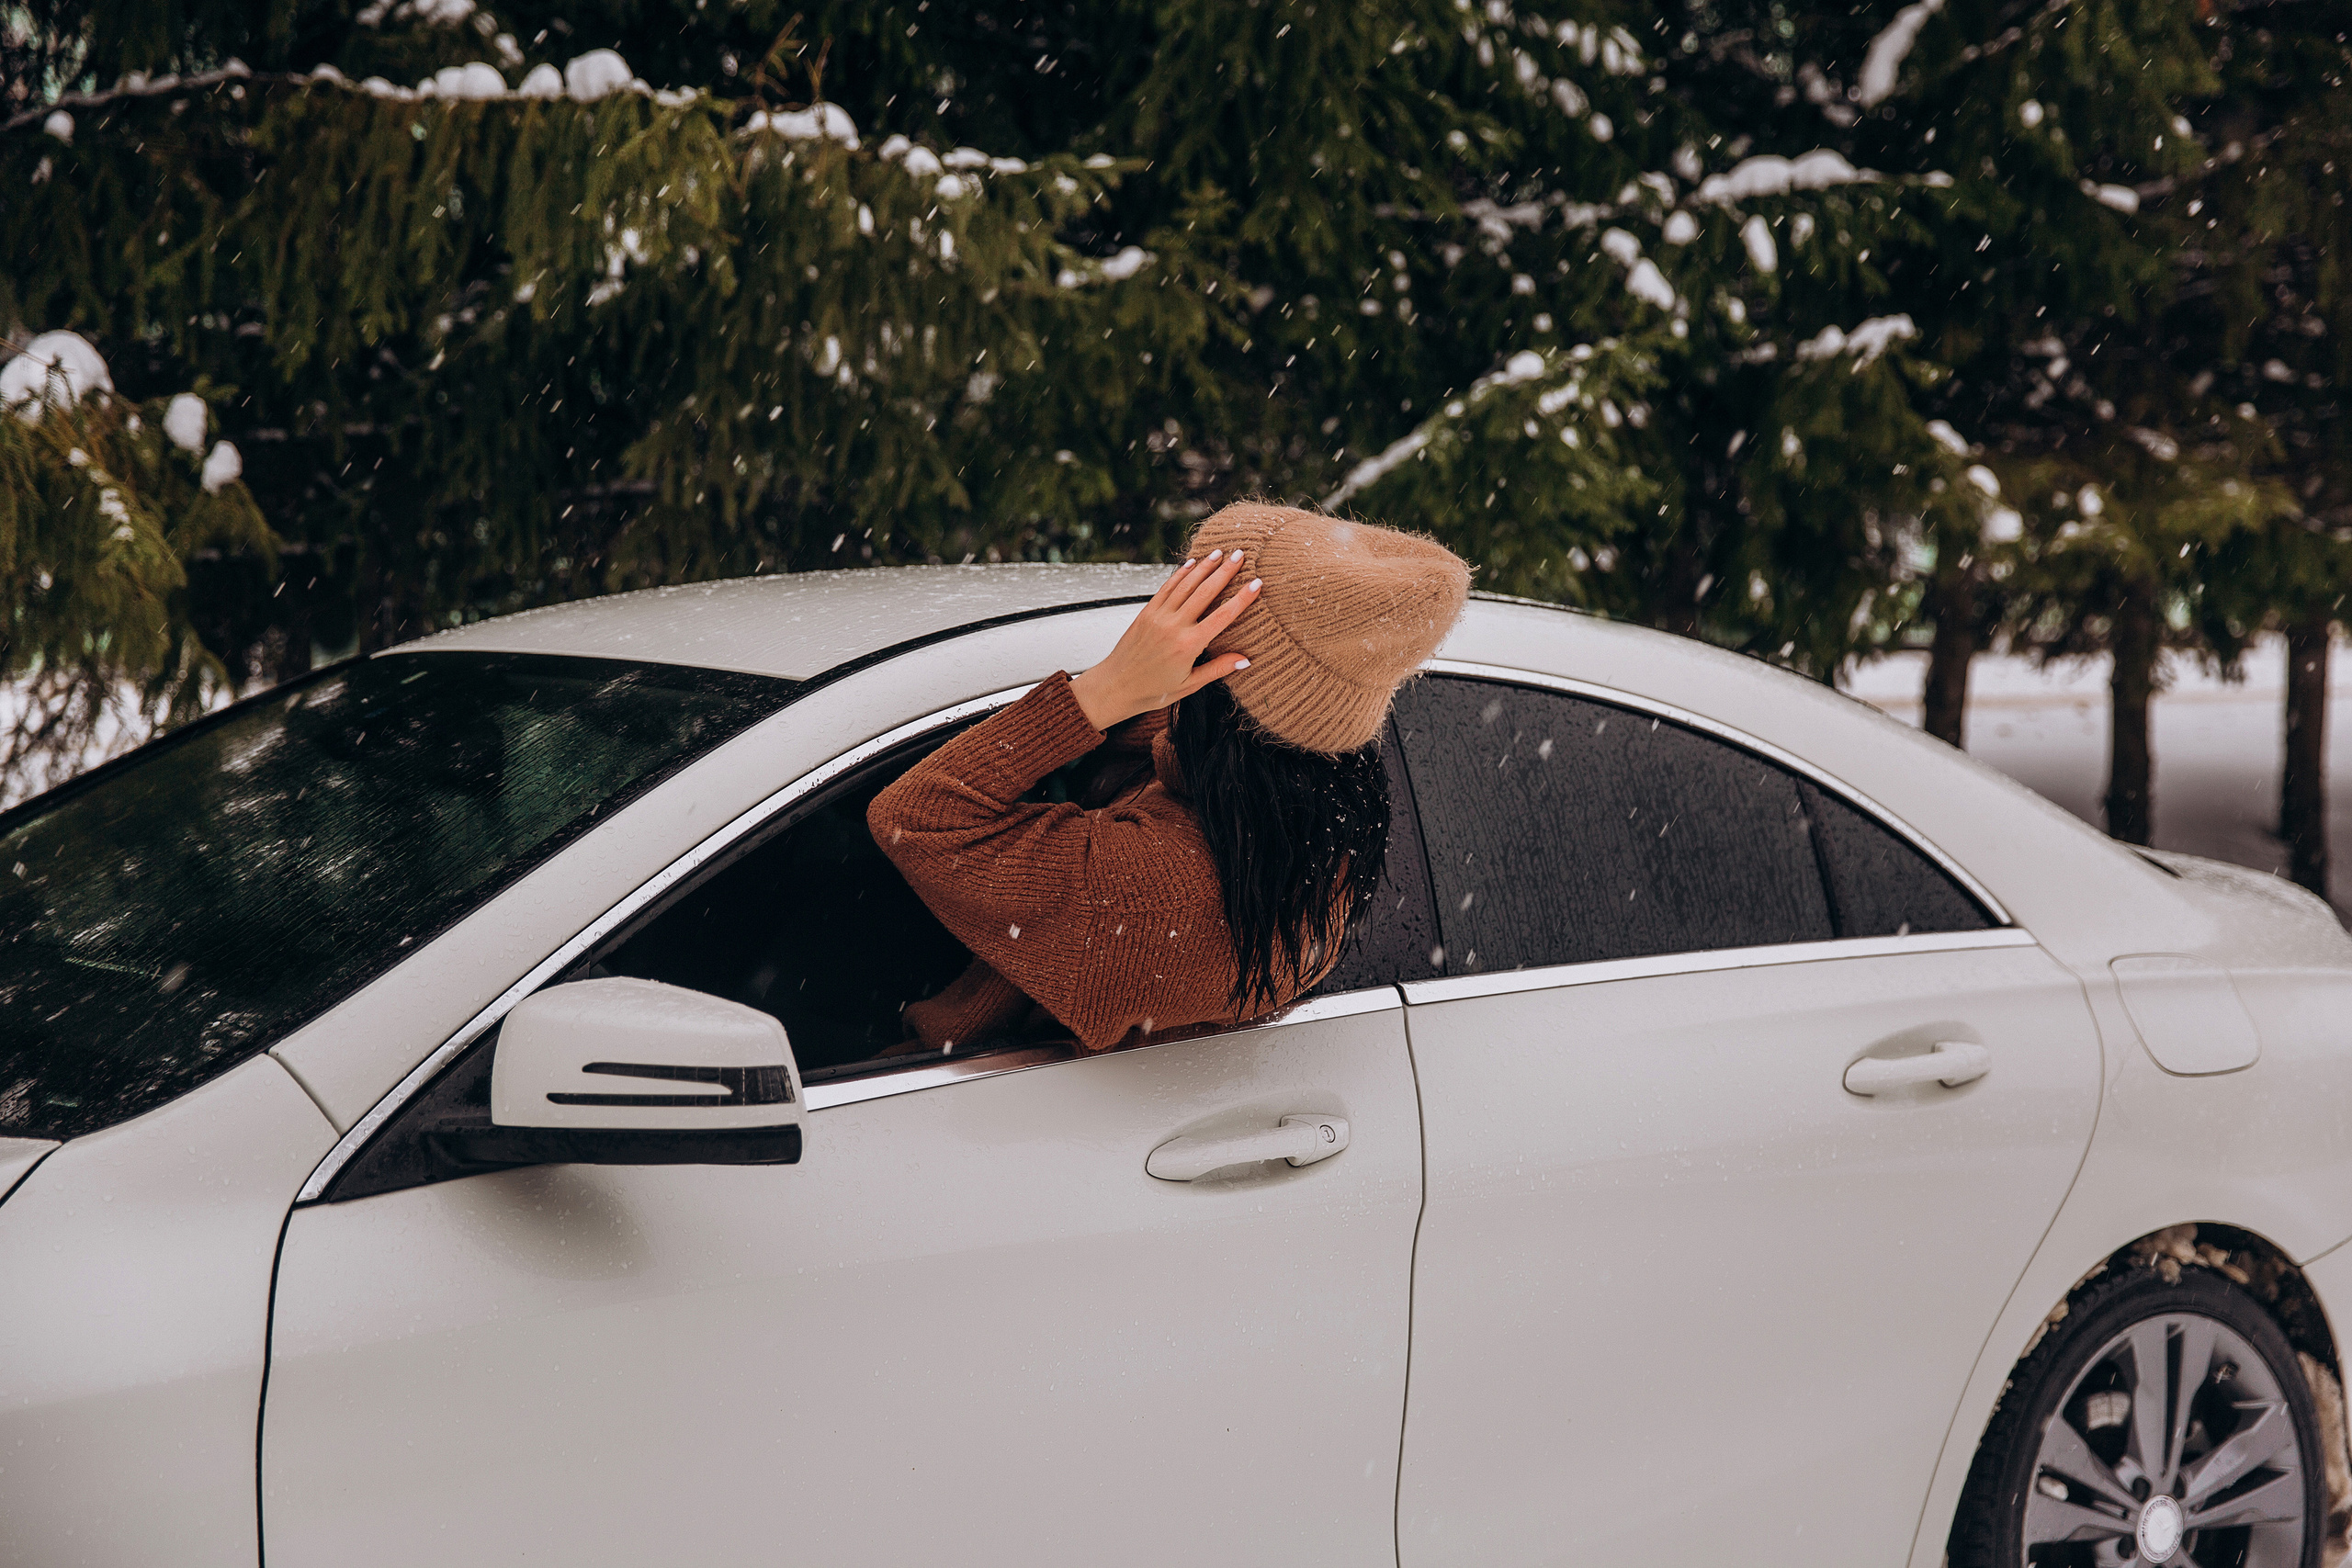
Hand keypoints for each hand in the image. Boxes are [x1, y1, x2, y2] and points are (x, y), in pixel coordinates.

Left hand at [1069, 550, 1258, 729]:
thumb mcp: (1189, 685)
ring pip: (1186, 585)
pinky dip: (1180, 574)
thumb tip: (1245, 660)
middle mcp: (1173, 626)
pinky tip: (1192, 563)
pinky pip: (1166, 588)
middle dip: (1225, 572)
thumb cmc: (1152, 691)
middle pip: (1205, 592)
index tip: (1256, 583)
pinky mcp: (1146, 613)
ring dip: (1204, 567)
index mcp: (1188, 646)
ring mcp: (1158, 616)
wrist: (1114, 687)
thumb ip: (1217, 669)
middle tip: (1241, 555)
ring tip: (1220, 552)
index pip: (1222, 616)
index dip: (1241, 599)